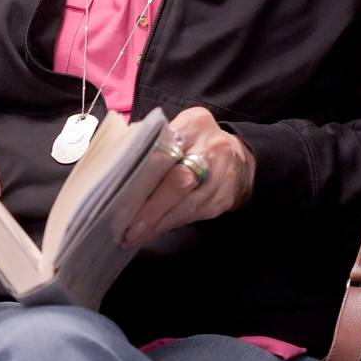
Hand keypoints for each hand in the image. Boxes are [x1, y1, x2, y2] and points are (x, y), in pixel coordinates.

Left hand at [117, 107, 255, 248]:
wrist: (241, 160)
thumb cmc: (197, 141)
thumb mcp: (181, 126)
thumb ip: (156, 138)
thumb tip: (120, 160)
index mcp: (195, 125)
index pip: (167, 147)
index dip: (145, 171)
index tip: (122, 188)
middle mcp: (211, 150)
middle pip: (179, 181)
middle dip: (152, 207)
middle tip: (127, 226)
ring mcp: (219, 179)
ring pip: (186, 206)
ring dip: (157, 223)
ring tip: (132, 236)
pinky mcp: (220, 202)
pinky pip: (192, 216)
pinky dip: (169, 225)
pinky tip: (151, 233)